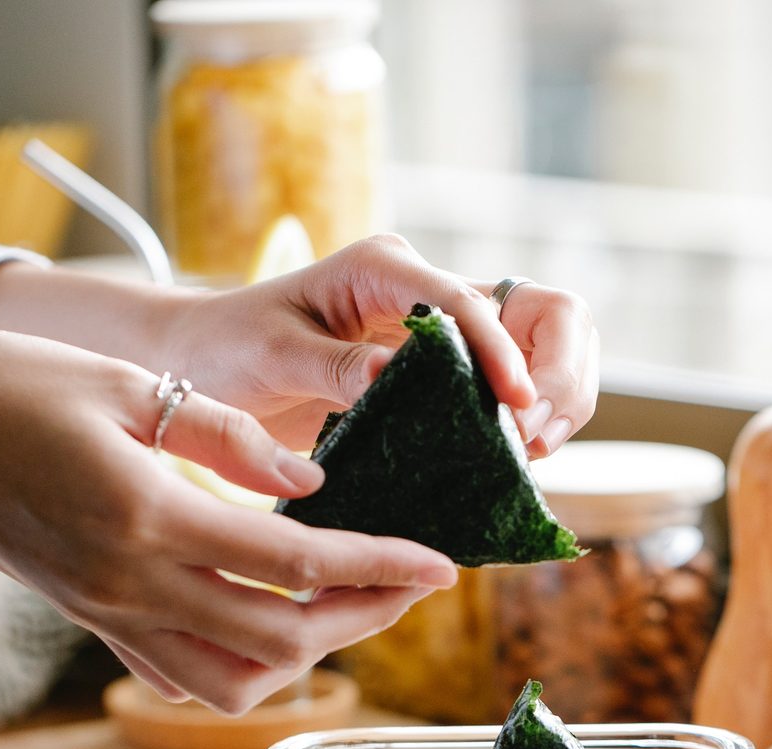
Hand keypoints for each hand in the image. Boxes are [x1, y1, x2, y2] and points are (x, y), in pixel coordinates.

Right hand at [0, 330, 456, 712]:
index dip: (381, 567)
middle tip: (415, 583)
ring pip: (234, 682)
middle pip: (281, 638)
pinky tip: (272, 627)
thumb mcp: (128, 385)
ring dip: (308, 655)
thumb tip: (312, 480)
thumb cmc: (20, 390)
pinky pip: (184, 678)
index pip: (297, 564)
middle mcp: (135, 585)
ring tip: (353, 606)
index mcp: (150, 517)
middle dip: (365, 616)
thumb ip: (227, 437)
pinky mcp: (99, 623)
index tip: (442, 564)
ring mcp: (113, 616)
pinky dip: (245, 668)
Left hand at [163, 234, 599, 454]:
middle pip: (546, 310)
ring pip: (549, 344)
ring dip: (561, 394)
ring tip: (529, 449)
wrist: (210, 362)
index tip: (517, 410)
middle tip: (530, 436)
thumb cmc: (230, 347)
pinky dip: (536, 416)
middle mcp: (429, 291)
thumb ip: (334, 363)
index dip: (504, 353)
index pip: (471, 302)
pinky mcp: (450, 370)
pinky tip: (516, 454)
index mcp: (386, 270)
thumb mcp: (272, 353)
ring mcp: (447, 330)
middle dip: (560, 371)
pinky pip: (519, 384)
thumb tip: (391, 375)